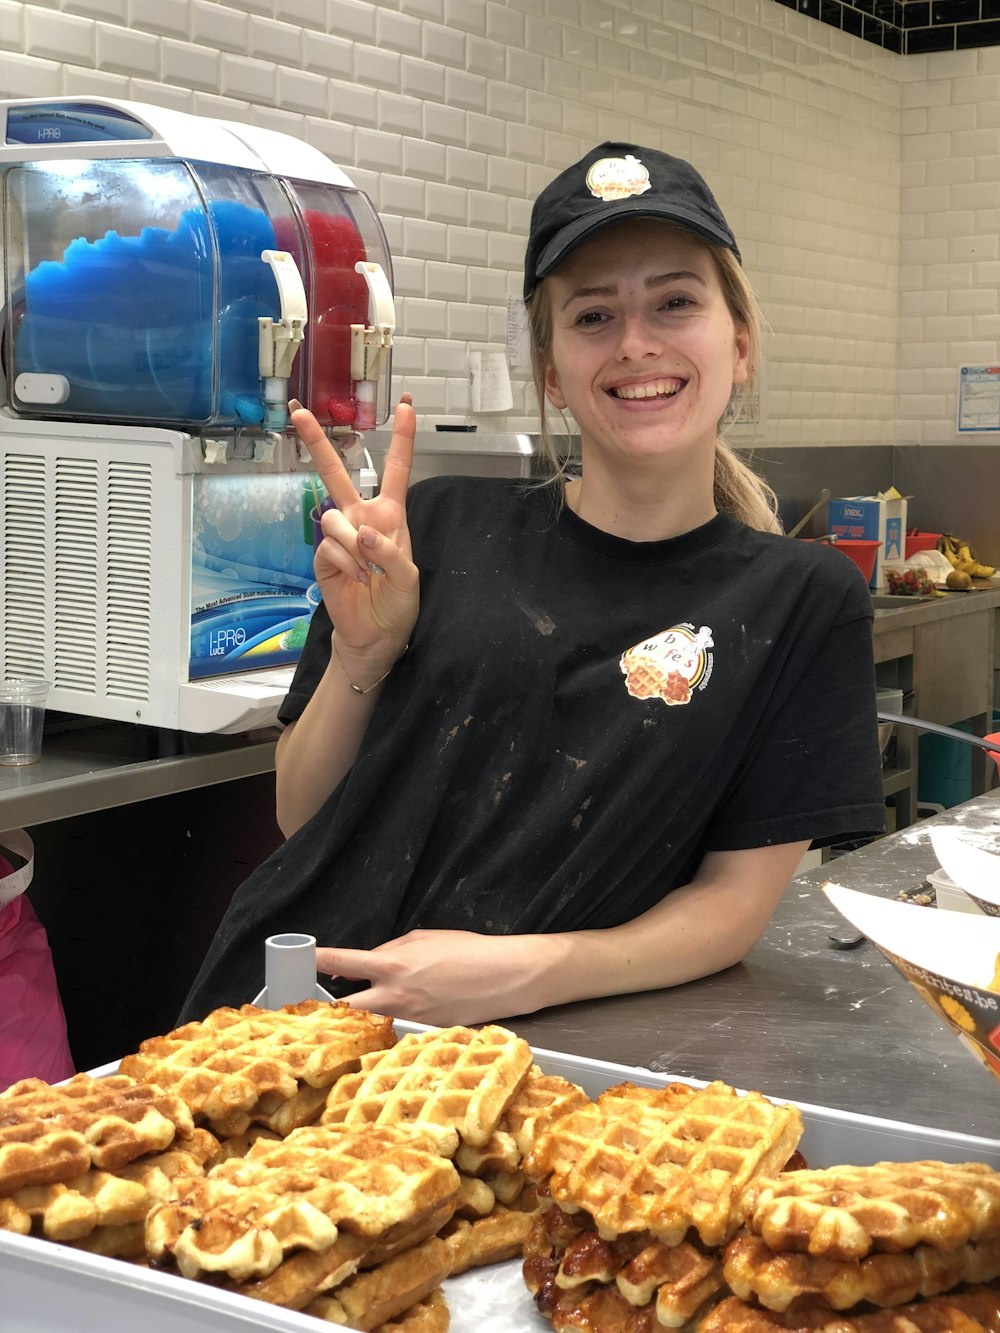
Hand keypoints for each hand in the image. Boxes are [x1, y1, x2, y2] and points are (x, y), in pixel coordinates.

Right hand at [291, 395, 418, 662]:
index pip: (395, 470)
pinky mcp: (323, 555)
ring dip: (354, 546)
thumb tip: (362, 533)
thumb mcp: (409, 577)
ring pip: (336, 518)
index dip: (401, 438)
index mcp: (390, 515)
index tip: (406, 405)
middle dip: (316, 442)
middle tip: (297, 411)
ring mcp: (339, 536)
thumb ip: (390, 551)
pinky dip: (347, 564)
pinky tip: (356, 579)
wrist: (375, 635)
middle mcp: (361, 518)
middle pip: (337, 472)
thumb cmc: (397, 604)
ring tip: (368, 573)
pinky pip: (330, 546)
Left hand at [316, 930, 557, 1025]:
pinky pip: (392, 1032)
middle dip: (324, 1008)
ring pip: (366, 1025)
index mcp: (391, 964)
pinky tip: (385, 1023)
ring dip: (354, 1019)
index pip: (340, 962)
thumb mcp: (422, 939)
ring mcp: (405, 1020)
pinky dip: (384, 1027)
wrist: (503, 977)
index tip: (299, 960)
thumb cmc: (465, 950)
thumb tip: (363, 963)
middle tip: (312, 1006)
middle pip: (342, 1009)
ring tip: (345, 1017)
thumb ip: (388, 950)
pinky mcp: (420, 1035)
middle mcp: (393, 996)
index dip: (315, 961)